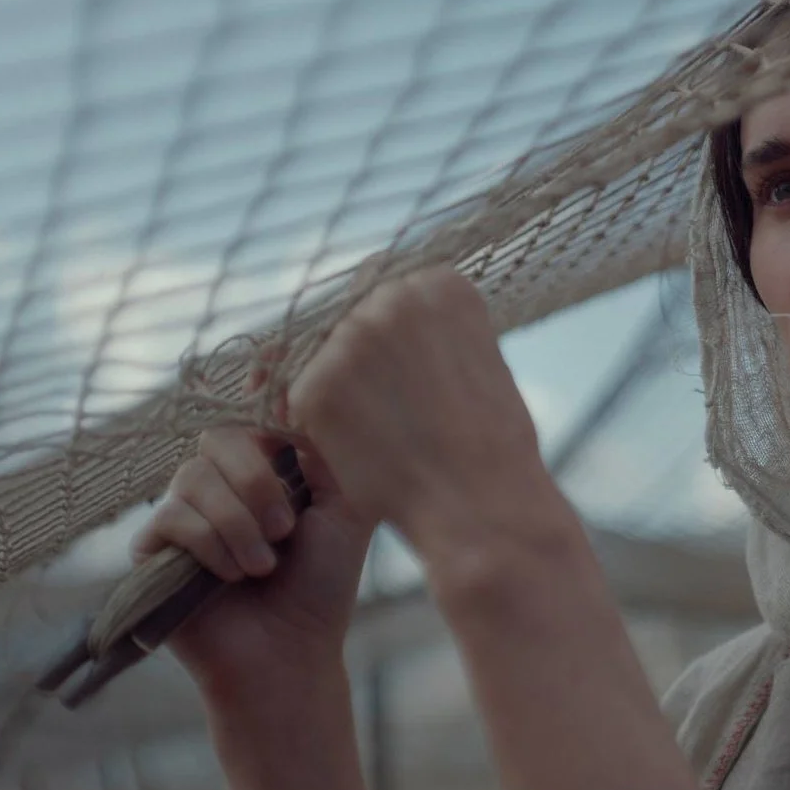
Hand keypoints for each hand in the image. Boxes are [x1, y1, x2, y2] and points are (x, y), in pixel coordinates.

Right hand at [131, 404, 375, 698]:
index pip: (251, 416)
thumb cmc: (323, 585)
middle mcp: (222, 484)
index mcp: (266, 469)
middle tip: (287, 528)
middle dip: (258, 481)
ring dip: (238, 522)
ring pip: (193, 477)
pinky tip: (233, 576)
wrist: (291, 652)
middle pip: (219, 438)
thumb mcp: (346, 511)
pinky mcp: (154, 549)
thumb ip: (327, 453)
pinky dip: (209, 543)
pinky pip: (169, 517)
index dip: (258, 399)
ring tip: (264, 566)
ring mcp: (185, 513)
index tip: (274, 403)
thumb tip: (296, 395)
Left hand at [285, 261, 572, 563]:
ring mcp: (351, 339)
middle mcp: (394, 297)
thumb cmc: (492, 447)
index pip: (384, 285)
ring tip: (369, 435)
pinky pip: (297, 399)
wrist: (483, 505)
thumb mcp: (480, 362)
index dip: (379, 329)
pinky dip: (315, 428)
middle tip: (373, 407)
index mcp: (442, 284)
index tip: (387, 366)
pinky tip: (352, 453)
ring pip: (316, 357)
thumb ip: (433, 334)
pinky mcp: (315, 385)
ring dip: (330, 391)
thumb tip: (393, 335)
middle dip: (350, 358)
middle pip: (344, 316)